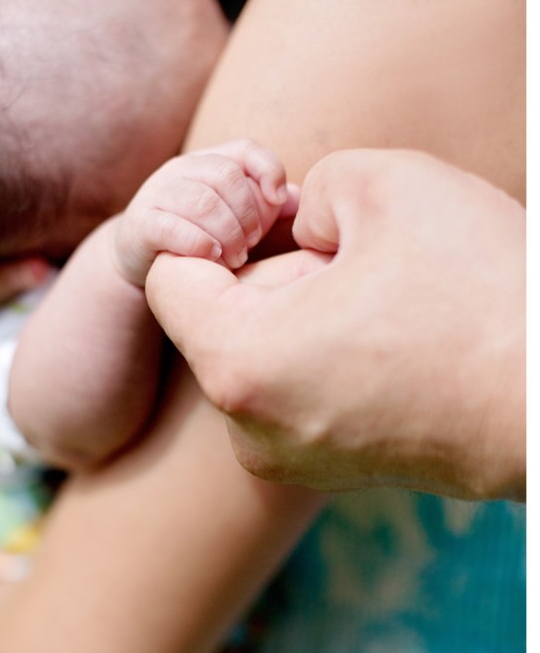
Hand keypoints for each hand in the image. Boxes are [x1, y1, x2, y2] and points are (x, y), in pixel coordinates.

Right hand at [115, 139, 298, 285]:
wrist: (138, 256)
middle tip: (252, 244)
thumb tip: (298, 199)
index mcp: (208, 162)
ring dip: (227, 233)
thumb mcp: (232, 217)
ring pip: (202, 201)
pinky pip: (171, 226)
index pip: (245, 148)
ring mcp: (157, 193)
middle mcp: (181, 170)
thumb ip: (264, 206)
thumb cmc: (196, 234)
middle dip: (248, 214)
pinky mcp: (140, 223)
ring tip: (235, 257)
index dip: (268, 169)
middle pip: (226, 176)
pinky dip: (198, 242)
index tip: (278, 200)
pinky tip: (211, 257)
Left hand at [146, 149, 524, 500]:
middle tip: (353, 253)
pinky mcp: (330, 468)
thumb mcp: (388, 183)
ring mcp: (291, 459)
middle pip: (217, 317)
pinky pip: (296, 388)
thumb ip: (309, 187)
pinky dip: (325, 350)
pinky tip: (391, 336)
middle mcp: (250, 430)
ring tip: (381, 298)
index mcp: (240, 364)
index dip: (215, 226)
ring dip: (304, 309)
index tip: (277, 212)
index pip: (168, 276)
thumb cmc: (484, 293)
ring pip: (260, 351)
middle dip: (271, 270)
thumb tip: (298, 232)